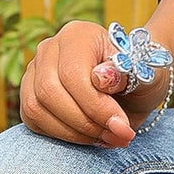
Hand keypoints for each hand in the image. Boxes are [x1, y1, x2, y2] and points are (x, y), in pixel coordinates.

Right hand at [19, 20, 172, 146]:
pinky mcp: (29, 98)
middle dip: (84, 122)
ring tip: (105, 138)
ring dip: (73, 133)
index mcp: (77, 35)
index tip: (121, 126)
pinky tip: (89, 137)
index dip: (95, 106)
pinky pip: (33, 122)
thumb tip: (100, 77)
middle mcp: (49, 50)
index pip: (72, 73)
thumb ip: (127, 73)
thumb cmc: (137, 76)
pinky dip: (62, 136)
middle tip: (115, 135)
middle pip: (49, 92)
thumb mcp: (144, 73)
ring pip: (36, 109)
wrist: (128, 87)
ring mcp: (33, 74)